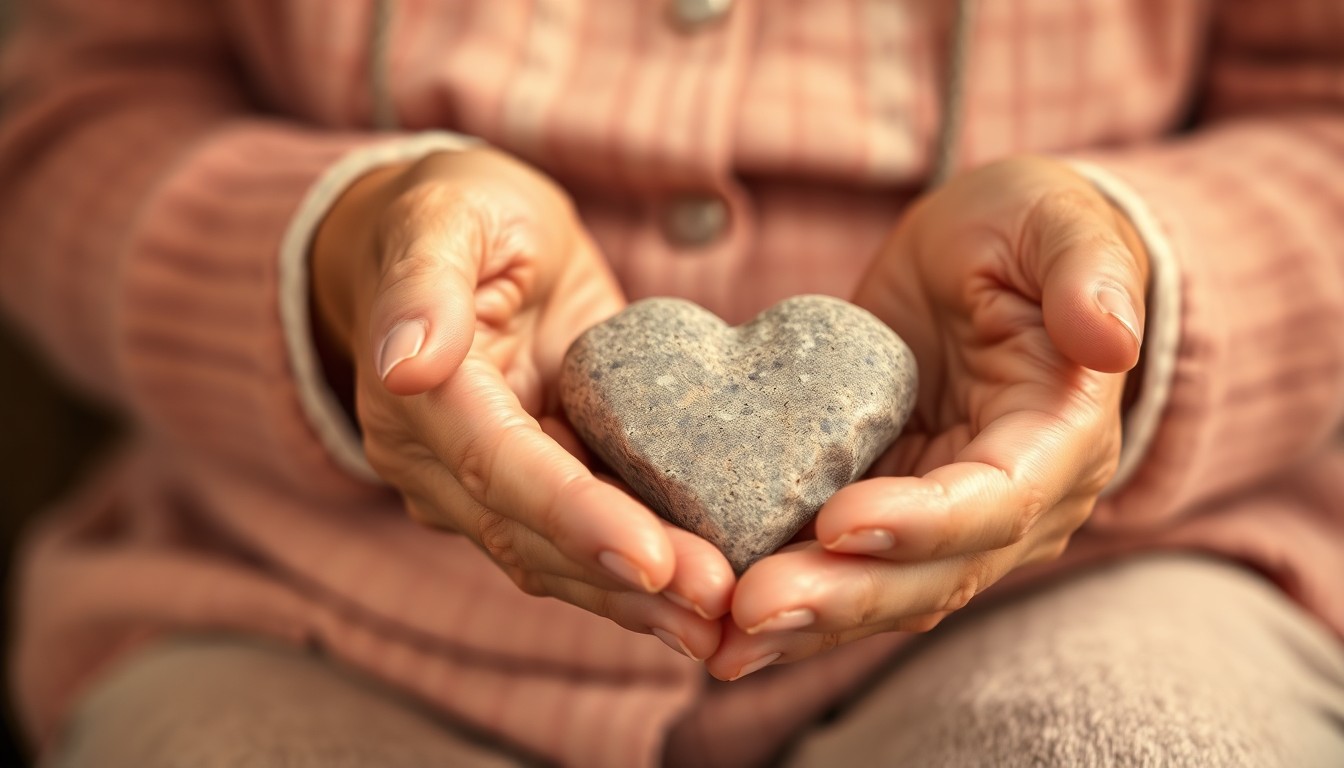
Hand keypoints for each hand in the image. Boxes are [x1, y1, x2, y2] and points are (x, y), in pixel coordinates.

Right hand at [311, 148, 733, 659]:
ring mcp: (483, 489)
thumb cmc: (458, 215)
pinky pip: (585, 547)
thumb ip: (423, 284)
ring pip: (559, 562)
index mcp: (417, 400)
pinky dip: (642, 583)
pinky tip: (706, 609)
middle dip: (626, 579)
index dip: (575, 516)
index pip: (498, 468)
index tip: (654, 558)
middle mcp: (439, 464)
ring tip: (725, 630)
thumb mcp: (445, 216)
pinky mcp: (535, 490)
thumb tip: (404, 365)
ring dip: (640, 603)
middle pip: (534, 538)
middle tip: (720, 607)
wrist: (466, 243)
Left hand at [705, 156, 1149, 679]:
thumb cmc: (1021, 233)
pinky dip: (790, 606)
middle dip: (842, 598)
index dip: (922, 522)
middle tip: (752, 609)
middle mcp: (1014, 507)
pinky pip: (842, 575)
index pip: (996, 503)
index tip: (838, 521)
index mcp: (1057, 441)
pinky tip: (722, 632)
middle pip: (932, 575)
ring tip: (723, 642)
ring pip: (881, 594)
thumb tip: (1112, 339)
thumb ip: (1088, 271)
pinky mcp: (889, 520)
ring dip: (805, 623)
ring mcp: (948, 526)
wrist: (980, 263)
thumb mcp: (1055, 222)